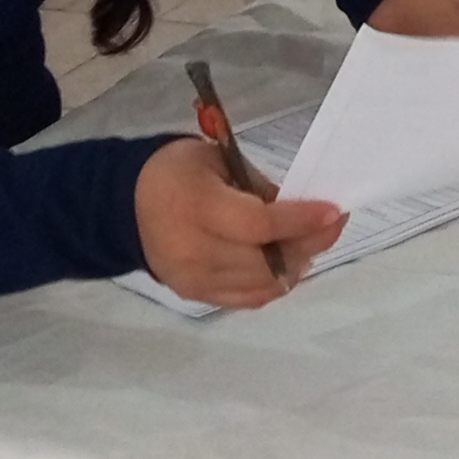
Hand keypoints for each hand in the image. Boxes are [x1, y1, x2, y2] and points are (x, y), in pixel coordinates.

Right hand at [134, 137, 340, 306]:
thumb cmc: (176, 172)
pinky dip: (276, 281)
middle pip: (266, 261)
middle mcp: (194, 252)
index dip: (301, 222)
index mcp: (197, 209)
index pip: (259, 225)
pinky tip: (288, 261)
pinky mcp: (197, 297)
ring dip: (297, 263)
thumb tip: (304, 208)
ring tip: (313, 240)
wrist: (123, 205)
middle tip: (333, 223)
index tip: (335, 211)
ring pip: (264, 284)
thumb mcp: (216, 160)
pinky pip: (250, 298)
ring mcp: (195, 281)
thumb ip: (259, 187)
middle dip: (309, 243)